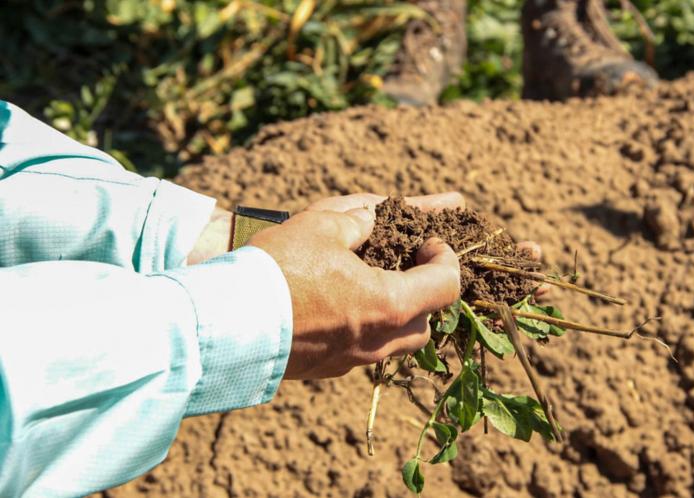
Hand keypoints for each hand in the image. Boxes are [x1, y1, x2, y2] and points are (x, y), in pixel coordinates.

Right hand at [247, 202, 459, 379]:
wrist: (226, 321)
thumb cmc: (278, 268)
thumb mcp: (322, 225)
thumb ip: (358, 221)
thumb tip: (371, 220)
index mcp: (389, 304)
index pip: (445, 286)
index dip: (446, 259)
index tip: (430, 243)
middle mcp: (378, 340)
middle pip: (426, 324)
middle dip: (426, 293)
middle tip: (409, 266)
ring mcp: (352, 361)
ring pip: (395, 344)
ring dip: (398, 315)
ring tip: (375, 286)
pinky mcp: (326, 370)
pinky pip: (361, 352)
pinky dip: (365, 329)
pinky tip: (340, 307)